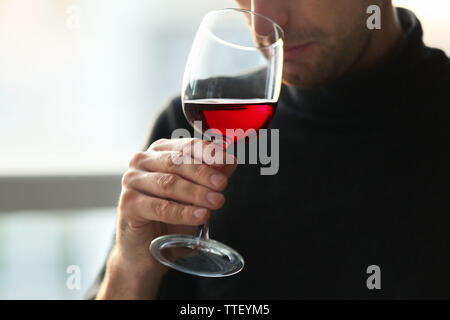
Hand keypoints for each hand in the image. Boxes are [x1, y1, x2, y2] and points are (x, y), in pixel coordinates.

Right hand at [114, 138, 236, 274]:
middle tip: (223, 184)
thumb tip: (230, 162)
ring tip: (217, 201)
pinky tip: (200, 216)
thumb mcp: (196, 195)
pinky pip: (160, 207)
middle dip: (203, 173)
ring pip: (168, 183)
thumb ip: (211, 177)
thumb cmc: (170, 218)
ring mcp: (132, 181)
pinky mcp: (128, 204)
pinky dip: (183, 212)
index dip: (209, 153)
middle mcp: (143, 161)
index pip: (187, 146)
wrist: (145, 250)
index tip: (228, 162)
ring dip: (196, 193)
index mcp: (161, 151)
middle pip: (177, 162)